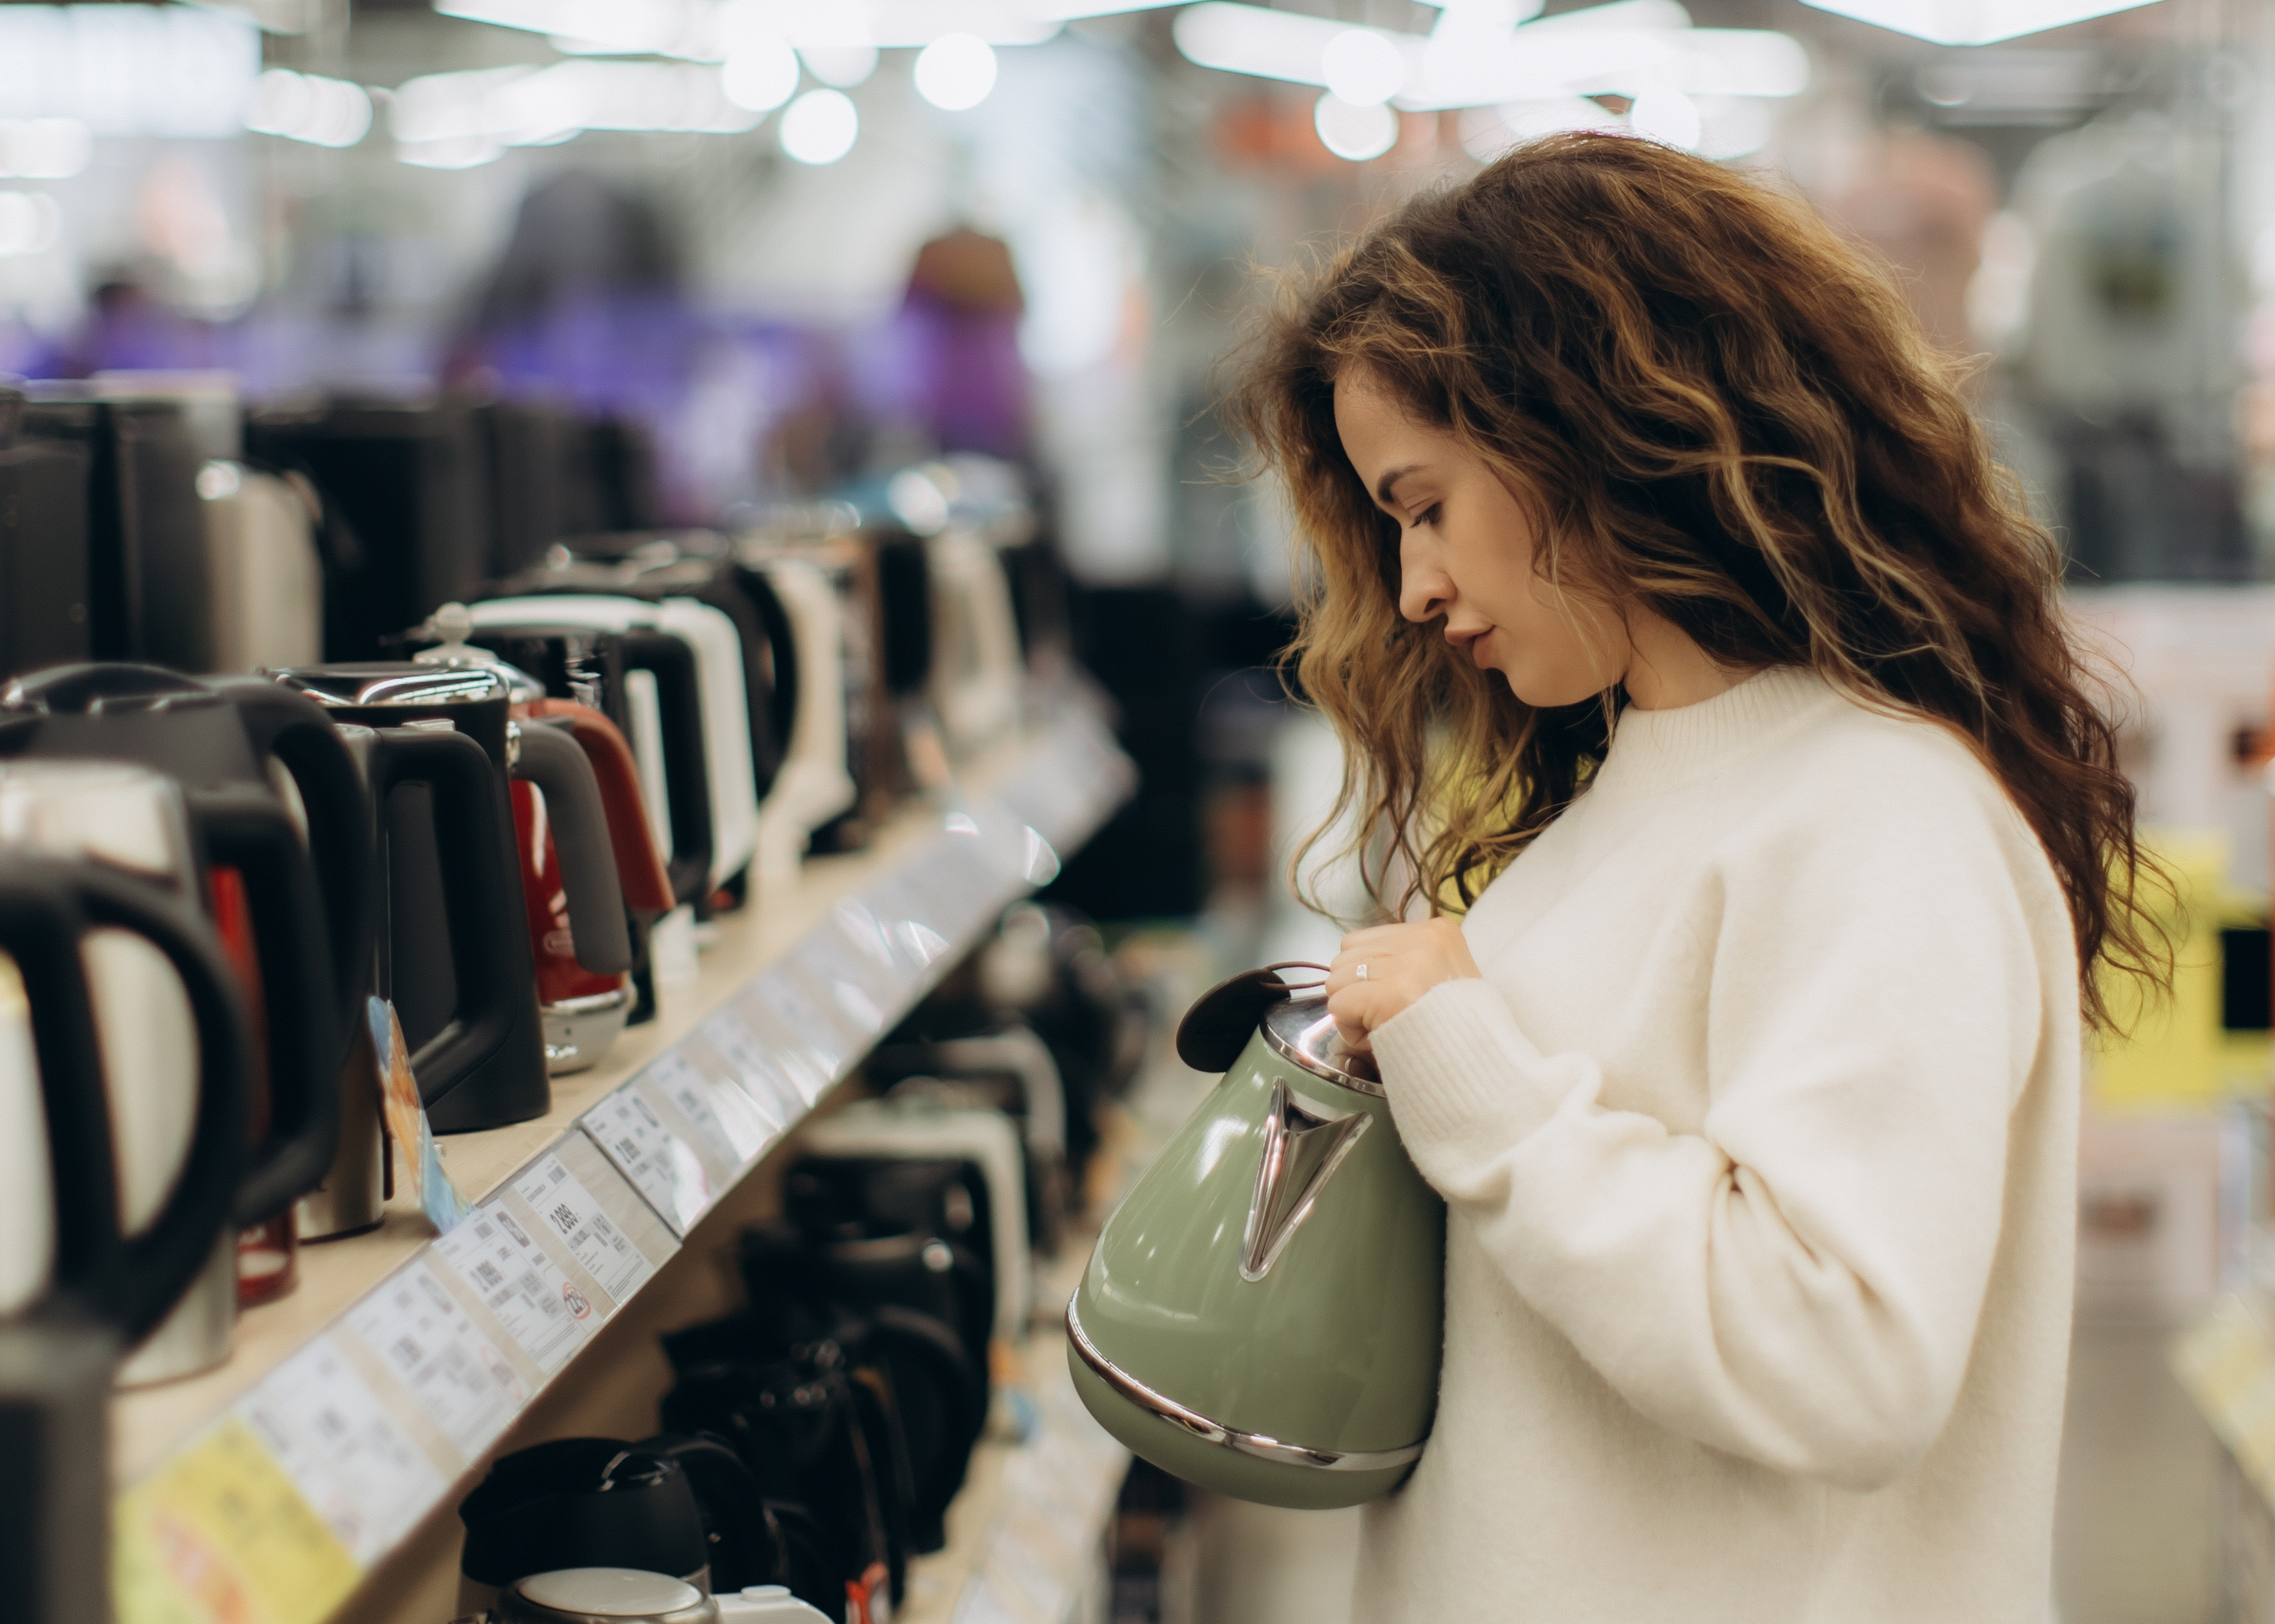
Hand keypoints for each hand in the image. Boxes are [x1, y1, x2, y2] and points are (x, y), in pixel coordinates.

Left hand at [1323, 919, 1480, 1049]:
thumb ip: (1399, 962)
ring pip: (1336, 981)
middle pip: (1345, 957)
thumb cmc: (1453, 1027)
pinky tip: (1379, 1036)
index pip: (1362, 940)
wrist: (1477, 1062)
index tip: (1395, 997)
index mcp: (1437, 931)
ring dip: (1352, 1011)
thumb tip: (1349, 967)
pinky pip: (1338, 1006)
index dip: (1368, 976)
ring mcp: (1406, 967)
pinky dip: (1350, 1028)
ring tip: (1386, 1025)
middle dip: (1357, 991)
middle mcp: (1422, 941)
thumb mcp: (1439, 975)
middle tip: (1388, 1015)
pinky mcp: (1389, 996)